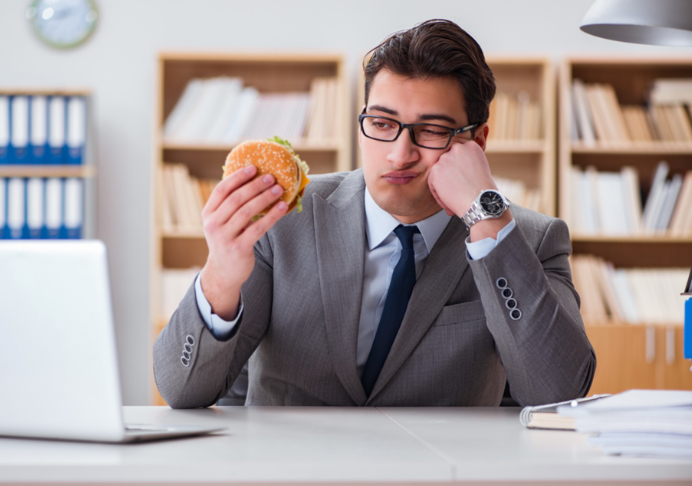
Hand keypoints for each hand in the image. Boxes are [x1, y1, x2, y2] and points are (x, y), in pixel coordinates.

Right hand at [199, 165, 286, 319]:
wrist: (224, 273)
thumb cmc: (228, 241)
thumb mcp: (222, 223)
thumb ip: (230, 206)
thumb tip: (254, 181)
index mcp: (208, 214)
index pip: (222, 190)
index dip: (237, 177)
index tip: (253, 168)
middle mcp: (213, 224)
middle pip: (236, 199)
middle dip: (255, 186)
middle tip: (271, 177)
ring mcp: (224, 237)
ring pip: (247, 212)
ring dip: (265, 198)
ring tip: (279, 189)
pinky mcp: (238, 248)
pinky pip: (258, 228)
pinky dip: (272, 216)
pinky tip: (282, 207)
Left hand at [427, 141, 511, 240]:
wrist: (480, 200)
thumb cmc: (482, 190)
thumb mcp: (480, 167)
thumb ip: (467, 162)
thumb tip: (455, 168)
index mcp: (470, 146)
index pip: (458, 156)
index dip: (459, 170)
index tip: (463, 181)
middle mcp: (457, 149)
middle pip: (447, 163)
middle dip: (450, 177)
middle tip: (457, 190)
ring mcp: (445, 159)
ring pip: (439, 173)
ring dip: (443, 186)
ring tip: (453, 198)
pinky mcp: (435, 171)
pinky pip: (432, 183)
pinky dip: (438, 194)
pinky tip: (448, 201)